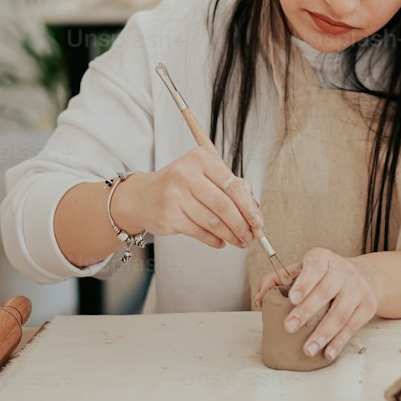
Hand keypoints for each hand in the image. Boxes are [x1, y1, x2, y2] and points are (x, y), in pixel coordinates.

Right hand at [115, 147, 261, 250]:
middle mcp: (186, 174)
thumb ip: (230, 187)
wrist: (142, 196)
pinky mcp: (168, 215)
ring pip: (212, 221)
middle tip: (251, 236)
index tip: (258, 221)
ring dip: (230, 235)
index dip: (248, 206)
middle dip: (241, 224)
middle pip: (223, 204)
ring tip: (240, 241)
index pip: (232, 184)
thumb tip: (254, 210)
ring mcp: (175, 195)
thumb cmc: (180, 185)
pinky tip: (221, 242)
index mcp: (200, 158)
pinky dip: (213, 239)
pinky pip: (198, 231)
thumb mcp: (204, 175)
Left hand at [253, 247, 378, 360]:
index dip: (304, 283)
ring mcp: (358, 288)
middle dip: (307, 311)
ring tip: (308, 349)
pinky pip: (352, 326)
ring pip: (340, 313)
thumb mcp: (303, 270)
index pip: (314, 268)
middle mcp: (343, 271)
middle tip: (289, 327)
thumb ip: (277, 280)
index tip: (292, 298)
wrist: (365, 276)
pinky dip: (340, 341)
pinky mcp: (368, 306)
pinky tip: (328, 353)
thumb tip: (259, 300)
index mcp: (323, 259)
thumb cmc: (324, 275)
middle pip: (326, 291)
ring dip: (323, 333)